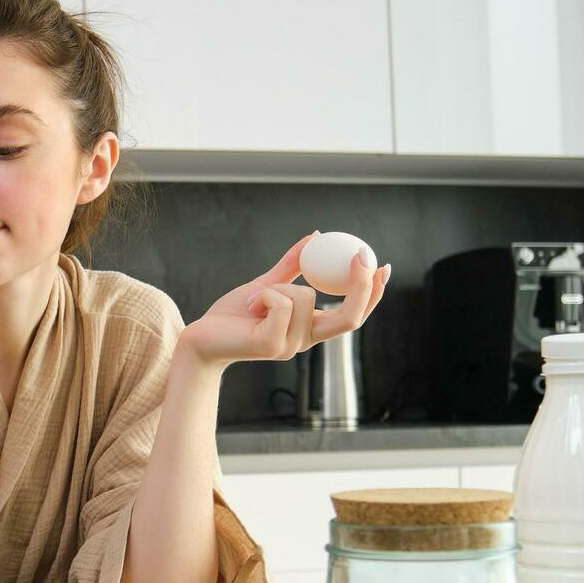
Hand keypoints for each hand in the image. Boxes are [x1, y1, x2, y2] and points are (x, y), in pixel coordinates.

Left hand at [179, 232, 391, 366]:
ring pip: (305, 297)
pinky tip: (250, 306)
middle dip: (362, 286)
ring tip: (255, 299)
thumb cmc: (232, 316)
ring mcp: (290, 346)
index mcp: (309, 329)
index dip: (373, 293)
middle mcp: (305, 341)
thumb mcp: (266, 284)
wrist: (201, 338)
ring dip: (278, 287)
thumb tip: (316, 236)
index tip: (382, 265)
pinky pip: (282, 303)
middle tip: (361, 256)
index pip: (353, 315)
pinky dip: (266, 294)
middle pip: (350, 317)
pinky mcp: (272, 346)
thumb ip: (291, 266)